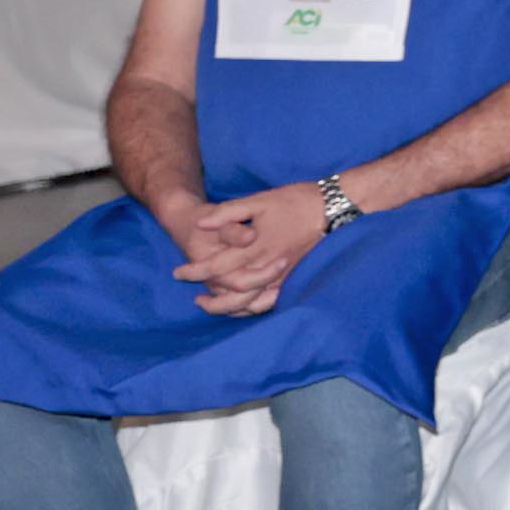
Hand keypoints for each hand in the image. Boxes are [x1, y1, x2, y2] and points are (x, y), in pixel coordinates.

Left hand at [179, 187, 329, 312]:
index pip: (218, 266)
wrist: (332, 207)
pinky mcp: (294, 277)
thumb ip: (228, 213)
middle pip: (233, 293)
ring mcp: (283, 275)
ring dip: (231, 309)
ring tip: (215, 307)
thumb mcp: (258, 200)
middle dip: (211, 300)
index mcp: (256, 246)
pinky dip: (254, 308)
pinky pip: (271, 301)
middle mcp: (268, 265)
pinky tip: (244, 306)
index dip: (194, 271)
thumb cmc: (294, 201)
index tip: (177, 273)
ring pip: (253, 302)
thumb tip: (200, 225)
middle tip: (195, 299)